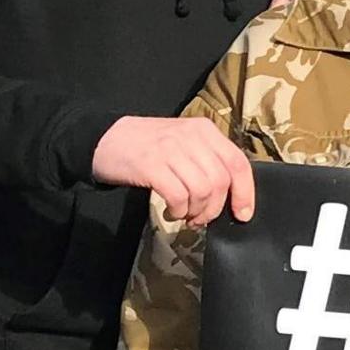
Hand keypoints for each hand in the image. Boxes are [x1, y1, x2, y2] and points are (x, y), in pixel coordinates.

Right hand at [94, 114, 255, 223]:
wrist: (105, 138)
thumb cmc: (149, 146)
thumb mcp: (184, 143)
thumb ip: (207, 160)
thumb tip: (232, 195)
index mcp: (205, 130)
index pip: (237, 163)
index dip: (245, 192)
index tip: (243, 214)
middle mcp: (191, 136)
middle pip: (220, 181)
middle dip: (214, 209)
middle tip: (200, 219)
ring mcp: (170, 149)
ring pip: (202, 190)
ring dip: (196, 212)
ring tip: (184, 215)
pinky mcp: (151, 165)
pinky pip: (178, 196)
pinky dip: (179, 210)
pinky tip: (172, 212)